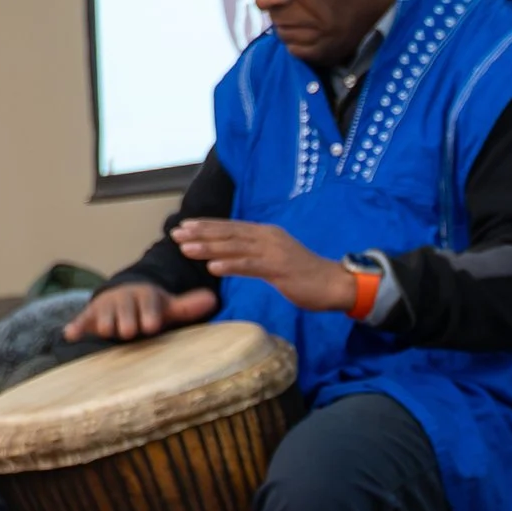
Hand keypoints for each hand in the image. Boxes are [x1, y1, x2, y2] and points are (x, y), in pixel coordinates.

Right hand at [63, 282, 219, 342]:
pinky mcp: (90, 316)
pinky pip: (82, 320)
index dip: (149, 314)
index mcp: (145, 295)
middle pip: (125, 312)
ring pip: (105, 318)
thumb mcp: (168, 306)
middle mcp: (124, 299)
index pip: (148, 304)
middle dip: (127, 322)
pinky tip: (71, 334)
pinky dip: (77, 326)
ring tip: (111, 331)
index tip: (151, 325)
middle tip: (129, 331)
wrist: (123, 297)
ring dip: (107, 325)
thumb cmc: (150, 307)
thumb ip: (188, 306)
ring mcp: (106, 307)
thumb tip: (214, 299)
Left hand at [169, 220, 354, 313]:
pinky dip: (231, 265)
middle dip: (200, 233)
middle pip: (228, 233)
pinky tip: (213, 267)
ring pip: (235, 248)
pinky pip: (251, 266)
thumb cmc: (306, 275)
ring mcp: (274, 252)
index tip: (183, 227)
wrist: (336, 284)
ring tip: (185, 249)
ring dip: (208, 248)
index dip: (206, 226)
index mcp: (266, 233)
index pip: (231, 227)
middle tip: (175, 234)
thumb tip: (232, 256)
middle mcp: (268, 237)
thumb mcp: (277, 259)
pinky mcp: (280, 269)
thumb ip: (256, 254)